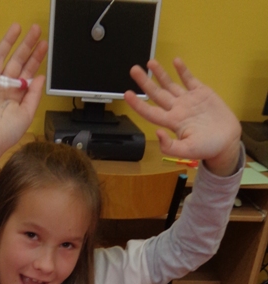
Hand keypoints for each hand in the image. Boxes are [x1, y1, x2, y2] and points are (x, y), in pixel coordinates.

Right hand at [0, 24, 46, 182]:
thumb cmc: (6, 134)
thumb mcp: (27, 115)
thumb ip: (34, 95)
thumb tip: (40, 76)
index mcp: (17, 94)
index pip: (28, 72)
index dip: (36, 58)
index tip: (44, 46)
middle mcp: (5, 86)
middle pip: (17, 61)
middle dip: (26, 46)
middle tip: (36, 31)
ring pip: (0, 57)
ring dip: (8, 42)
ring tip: (17, 28)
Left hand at [124, 58, 241, 175]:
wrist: (227, 142)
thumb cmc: (207, 148)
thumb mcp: (188, 151)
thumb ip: (170, 147)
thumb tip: (158, 133)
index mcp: (173, 122)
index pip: (150, 112)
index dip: (138, 104)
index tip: (127, 94)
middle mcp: (177, 109)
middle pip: (157, 94)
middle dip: (145, 82)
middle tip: (134, 70)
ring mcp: (188, 100)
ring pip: (171, 85)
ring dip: (160, 74)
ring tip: (150, 62)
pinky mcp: (201, 93)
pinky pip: (189, 79)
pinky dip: (182, 70)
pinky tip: (175, 61)